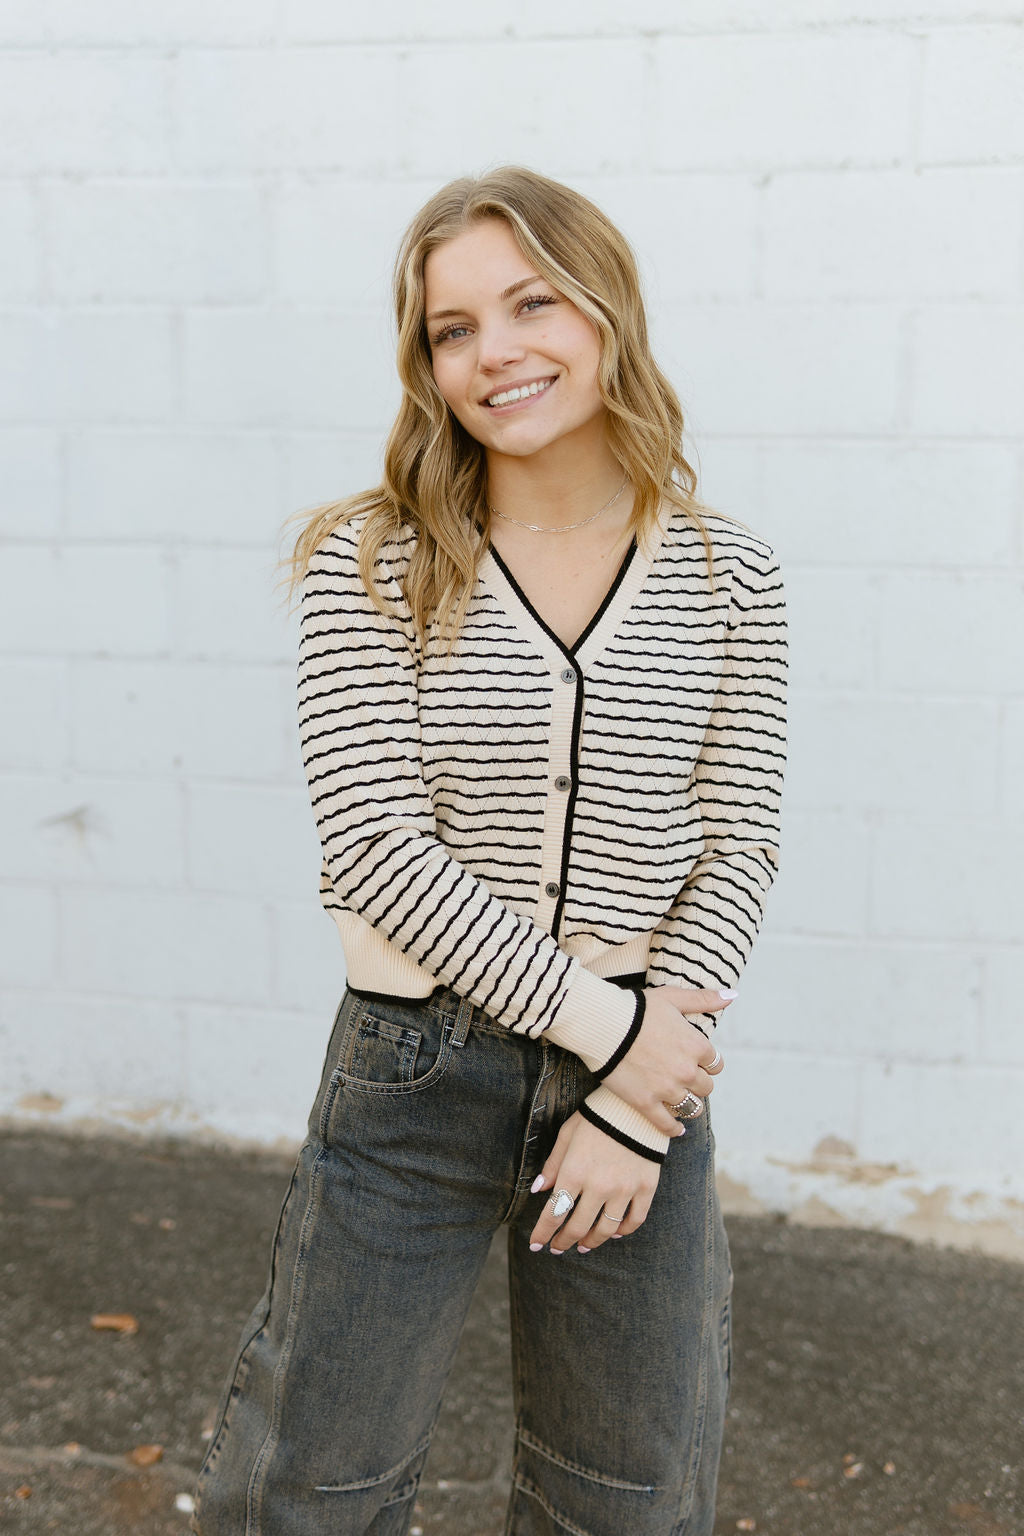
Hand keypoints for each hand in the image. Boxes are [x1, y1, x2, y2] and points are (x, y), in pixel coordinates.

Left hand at [527, 1112, 660, 1254]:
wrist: (636, 1105)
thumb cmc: (596, 1118)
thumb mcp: (567, 1135)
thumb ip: (553, 1165)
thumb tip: (539, 1190)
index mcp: (574, 1172)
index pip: (554, 1213)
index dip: (542, 1233)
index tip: (535, 1244)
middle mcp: (598, 1185)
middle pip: (578, 1227)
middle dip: (564, 1241)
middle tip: (558, 1247)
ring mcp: (624, 1189)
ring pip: (606, 1230)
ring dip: (591, 1242)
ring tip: (583, 1246)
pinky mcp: (646, 1188)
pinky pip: (634, 1220)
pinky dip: (623, 1231)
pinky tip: (614, 1233)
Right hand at [601, 985, 730, 1137]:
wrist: (603, 1024)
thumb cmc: (637, 1008)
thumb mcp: (672, 998)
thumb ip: (704, 999)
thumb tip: (732, 995)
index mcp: (696, 1046)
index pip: (716, 1064)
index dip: (707, 1063)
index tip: (698, 1062)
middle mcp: (686, 1071)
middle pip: (706, 1087)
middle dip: (698, 1083)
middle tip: (687, 1080)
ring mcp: (667, 1089)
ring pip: (691, 1107)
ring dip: (690, 1106)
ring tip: (684, 1104)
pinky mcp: (646, 1103)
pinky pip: (666, 1124)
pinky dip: (673, 1129)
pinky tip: (676, 1129)